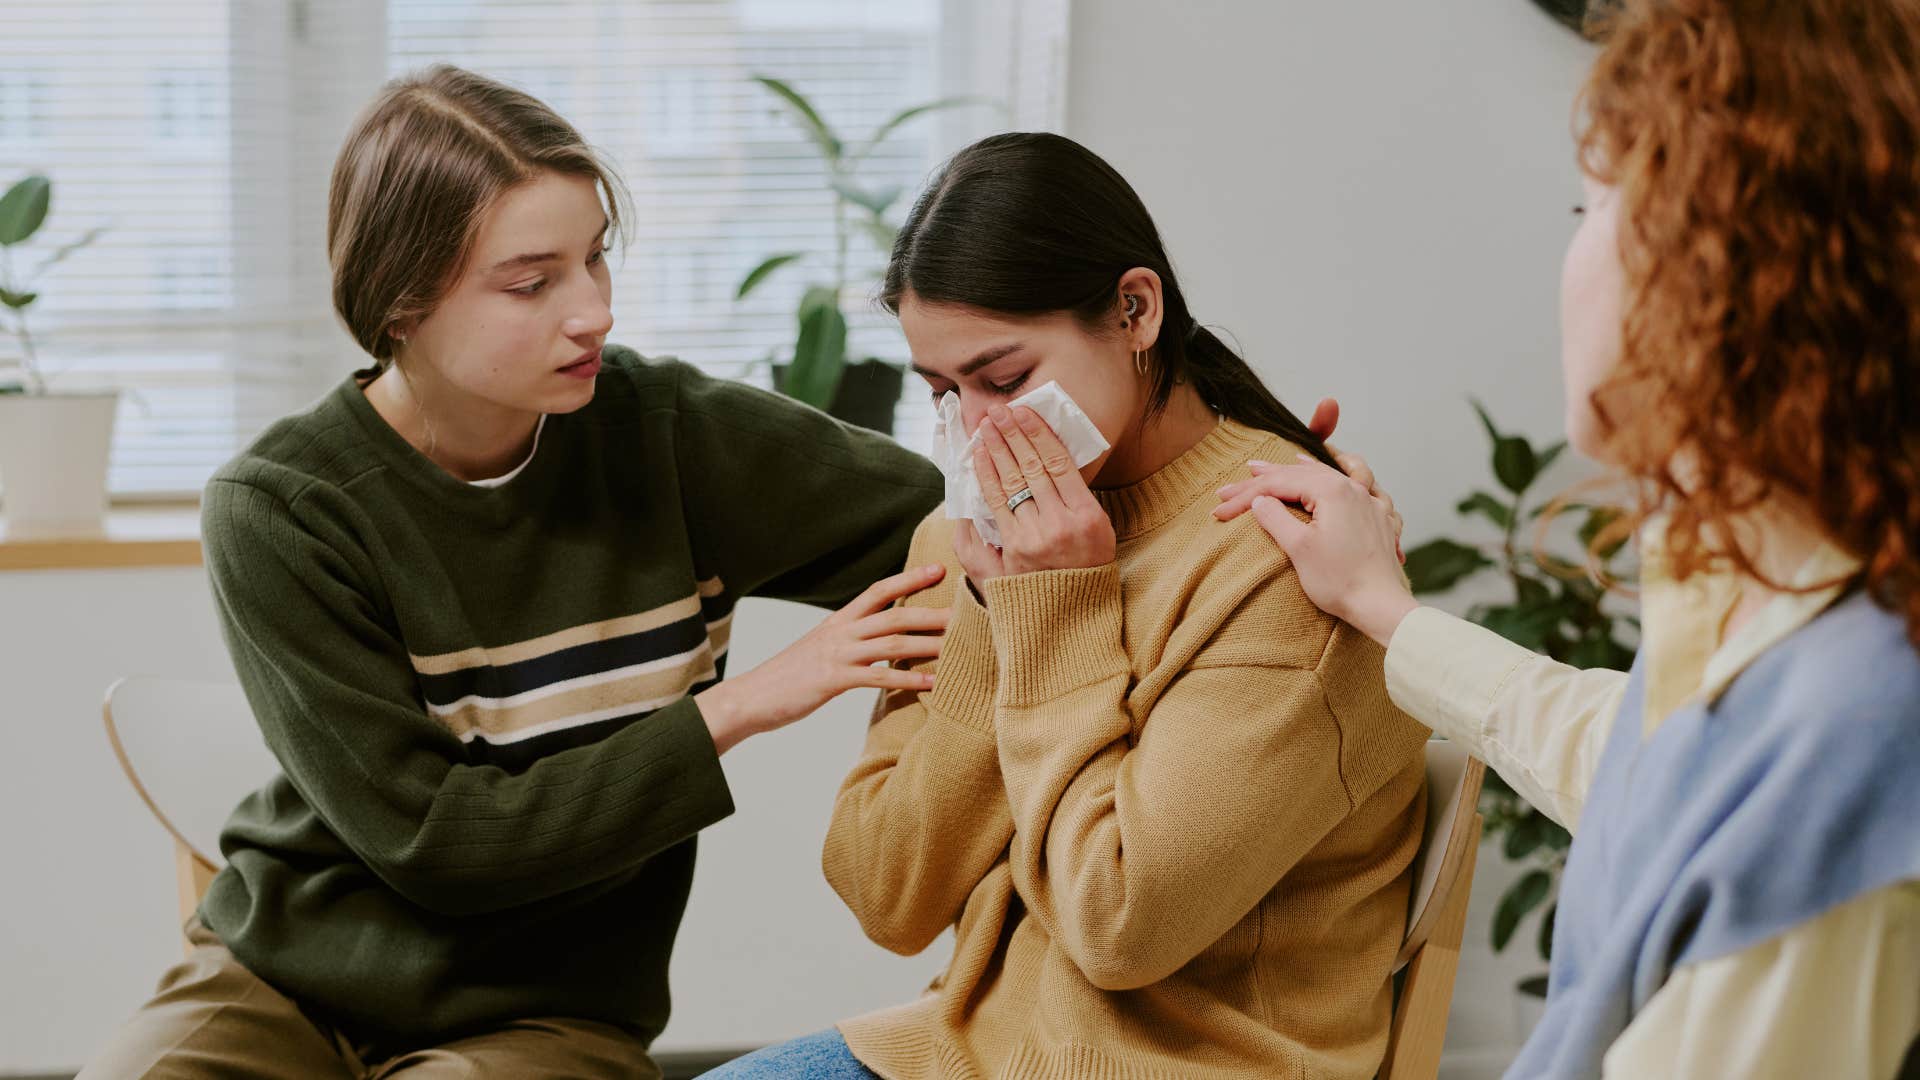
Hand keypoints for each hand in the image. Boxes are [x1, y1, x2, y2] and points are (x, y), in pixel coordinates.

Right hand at [695, 564, 950, 753]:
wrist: (751, 697)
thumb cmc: (788, 677)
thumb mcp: (819, 650)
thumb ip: (848, 642)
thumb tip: (876, 643)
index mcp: (837, 622)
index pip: (878, 591)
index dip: (908, 580)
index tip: (937, 571)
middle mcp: (840, 632)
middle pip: (893, 616)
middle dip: (931, 613)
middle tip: (966, 611)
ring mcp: (837, 655)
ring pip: (892, 644)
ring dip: (928, 645)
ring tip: (958, 646)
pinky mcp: (834, 680)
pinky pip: (878, 678)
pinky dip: (908, 680)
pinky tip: (932, 684)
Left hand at [955, 404, 1116, 583]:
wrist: (1069, 616)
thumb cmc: (1085, 567)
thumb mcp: (1098, 532)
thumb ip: (1076, 499)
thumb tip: (1048, 459)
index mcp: (1088, 515)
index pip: (1060, 463)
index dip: (1039, 434)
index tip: (1025, 412)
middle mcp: (1062, 523)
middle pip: (1033, 467)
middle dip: (1013, 434)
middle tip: (999, 411)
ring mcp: (1036, 536)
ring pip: (1012, 482)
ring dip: (997, 449)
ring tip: (986, 426)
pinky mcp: (1014, 548)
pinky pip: (997, 504)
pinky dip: (986, 477)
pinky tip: (980, 458)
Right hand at [1213, 454, 1417, 646]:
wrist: (1381, 606)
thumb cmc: (1340, 581)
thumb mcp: (1298, 549)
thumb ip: (1275, 518)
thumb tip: (1260, 501)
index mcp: (1332, 491)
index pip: (1279, 485)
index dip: (1246, 495)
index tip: (1220, 508)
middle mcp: (1353, 489)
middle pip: (1302, 475)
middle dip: (1269, 477)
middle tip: (1241, 476)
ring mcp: (1369, 503)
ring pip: (1332, 475)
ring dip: (1306, 469)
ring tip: (1290, 460)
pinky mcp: (1378, 519)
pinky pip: (1362, 485)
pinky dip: (1347, 474)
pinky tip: (1345, 473)